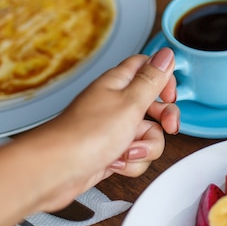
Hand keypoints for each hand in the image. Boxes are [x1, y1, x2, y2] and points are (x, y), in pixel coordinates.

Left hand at [30, 48, 179, 210]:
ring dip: (145, 147)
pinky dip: (130, 162)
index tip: (170, 95)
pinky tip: (116, 163)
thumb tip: (166, 54)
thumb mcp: (131, 102)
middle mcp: (115, 103)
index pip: (147, 68)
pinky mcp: (109, 152)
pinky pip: (134, 155)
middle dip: (164, 120)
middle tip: (167, 127)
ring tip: (128, 150)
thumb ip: (152, 79)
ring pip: (147, 135)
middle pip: (153, 105)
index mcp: (119, 83)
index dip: (164, 79)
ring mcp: (112, 129)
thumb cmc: (86, 135)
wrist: (56, 170)